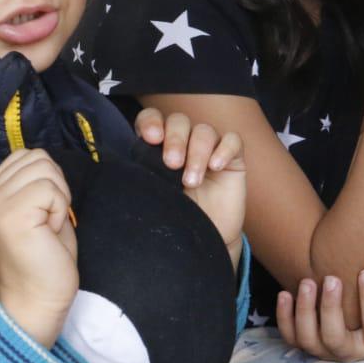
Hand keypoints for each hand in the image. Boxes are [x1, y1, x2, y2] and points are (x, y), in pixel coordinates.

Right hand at [0, 149, 77, 346]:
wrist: (39, 297)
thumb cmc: (45, 255)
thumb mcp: (35, 208)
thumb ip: (32, 181)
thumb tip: (42, 158)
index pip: (25, 155)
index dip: (47, 179)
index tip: (42, 212)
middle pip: (38, 157)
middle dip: (55, 186)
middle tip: (47, 220)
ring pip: (46, 170)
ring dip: (59, 198)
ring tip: (47, 226)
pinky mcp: (11, 215)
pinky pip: (51, 189)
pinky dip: (60, 209)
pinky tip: (49, 232)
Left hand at [134, 108, 245, 256]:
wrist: (205, 242)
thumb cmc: (176, 219)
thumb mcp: (154, 197)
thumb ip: (145, 176)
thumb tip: (130, 166)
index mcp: (159, 147)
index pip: (152, 120)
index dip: (151, 122)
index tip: (152, 138)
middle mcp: (184, 143)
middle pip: (179, 121)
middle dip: (175, 139)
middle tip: (172, 164)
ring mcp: (209, 149)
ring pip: (204, 130)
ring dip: (197, 152)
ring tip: (192, 181)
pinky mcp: (233, 159)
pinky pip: (233, 140)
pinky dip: (224, 149)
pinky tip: (216, 167)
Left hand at [276, 268, 363, 360]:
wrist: (361, 324)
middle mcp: (348, 352)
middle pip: (334, 338)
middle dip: (330, 308)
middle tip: (331, 279)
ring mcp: (324, 351)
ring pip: (308, 339)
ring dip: (305, 311)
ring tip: (307, 283)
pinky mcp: (306, 345)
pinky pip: (290, 337)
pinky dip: (284, 317)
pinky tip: (285, 294)